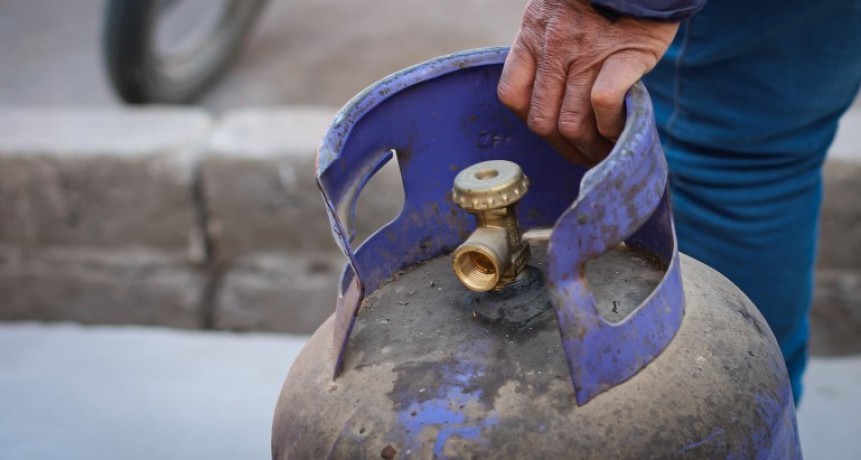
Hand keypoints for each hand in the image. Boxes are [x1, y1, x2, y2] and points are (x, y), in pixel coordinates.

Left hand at [499, 0, 677, 164]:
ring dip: (589, 147)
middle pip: (541, 121)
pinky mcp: (622, 56)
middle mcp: (553, 47)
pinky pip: (604, 106)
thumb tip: (556, 90)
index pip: (512, 95)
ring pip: (571, 123)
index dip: (530, 120)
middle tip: (583, 155)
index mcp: (532, 35)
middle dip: (562, 147)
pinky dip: (611, 127)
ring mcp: (586, 53)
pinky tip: (620, 129)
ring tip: (604, 152)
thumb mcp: (559, 11)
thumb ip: (550, 46)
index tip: (551, 131)